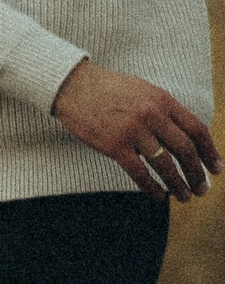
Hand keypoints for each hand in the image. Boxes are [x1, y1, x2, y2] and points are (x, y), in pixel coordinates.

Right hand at [52, 58, 217, 198]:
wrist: (74, 86)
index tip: (216, 168)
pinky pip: (139, 173)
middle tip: (203, 188)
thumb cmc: (109, 89)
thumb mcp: (144, 91)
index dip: (210, 152)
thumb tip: (185, 135)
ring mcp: (133, 131)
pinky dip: (152, 188)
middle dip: (197, 173)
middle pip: (185, 149)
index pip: (196, 129)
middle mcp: (152, 115)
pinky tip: (159, 196)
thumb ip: (164, 110)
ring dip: (178, 184)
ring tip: (184, 196)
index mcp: (163, 100)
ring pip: (165, 164)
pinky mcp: (114, 145)